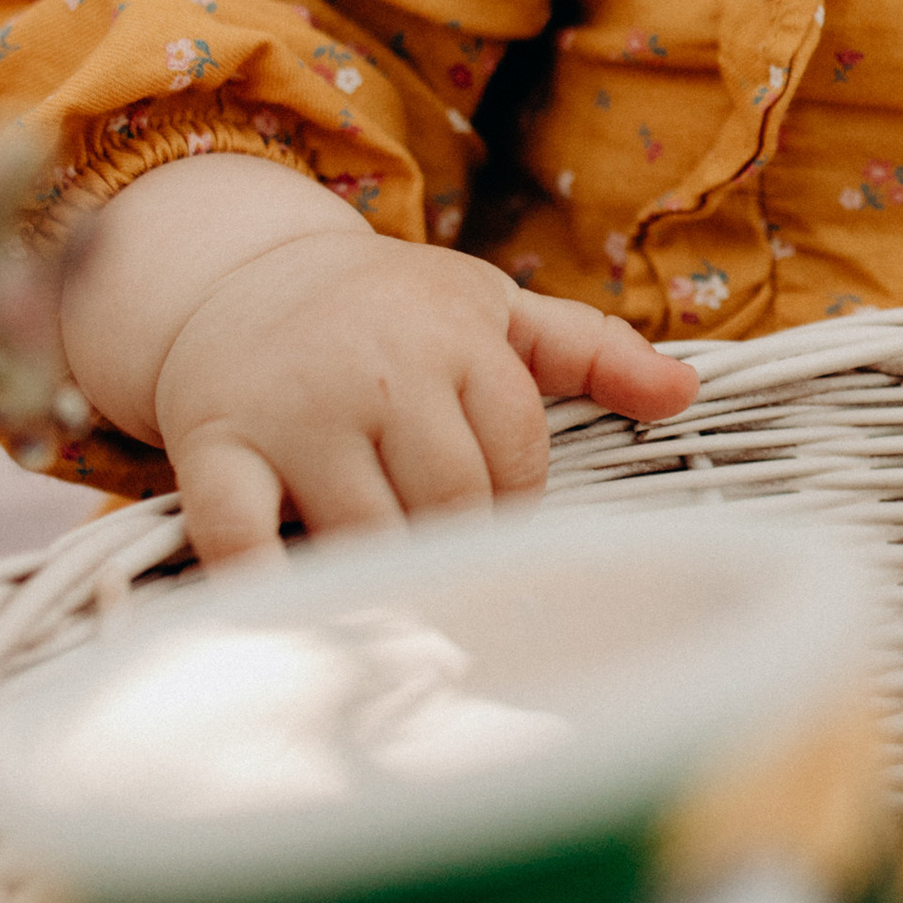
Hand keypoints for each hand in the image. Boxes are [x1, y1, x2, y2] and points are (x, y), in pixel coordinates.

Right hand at [59, 155, 695, 563]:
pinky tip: (293, 628)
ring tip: (402, 614)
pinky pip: (240, 532)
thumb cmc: (389, 309)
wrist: (239, 274)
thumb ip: (590, 352)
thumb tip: (686, 392)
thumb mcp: (492, 309)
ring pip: (365, 530)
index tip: (495, 529)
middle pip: (451, 502)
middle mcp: (378, 370)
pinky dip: (265, 587)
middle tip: (458, 586)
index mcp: (455, 336)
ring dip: (385, 582)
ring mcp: (292, 409)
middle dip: (458, 550)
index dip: (514, 510)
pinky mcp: (216, 445)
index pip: (515, 459)